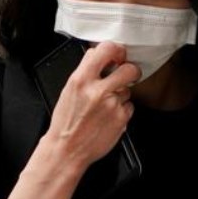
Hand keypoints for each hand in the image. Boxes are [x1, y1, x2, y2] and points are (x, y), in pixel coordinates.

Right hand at [46, 40, 139, 171]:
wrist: (68, 149)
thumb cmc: (66, 121)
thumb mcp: (69, 89)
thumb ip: (86, 71)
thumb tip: (99, 56)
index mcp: (81, 80)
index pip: (106, 49)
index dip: (116, 49)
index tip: (118, 53)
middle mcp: (98, 91)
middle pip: (129, 69)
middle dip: (130, 70)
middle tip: (127, 74)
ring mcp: (112, 106)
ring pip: (128, 90)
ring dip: (121, 94)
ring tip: (106, 105)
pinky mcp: (121, 119)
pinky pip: (129, 106)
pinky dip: (122, 110)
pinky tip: (109, 116)